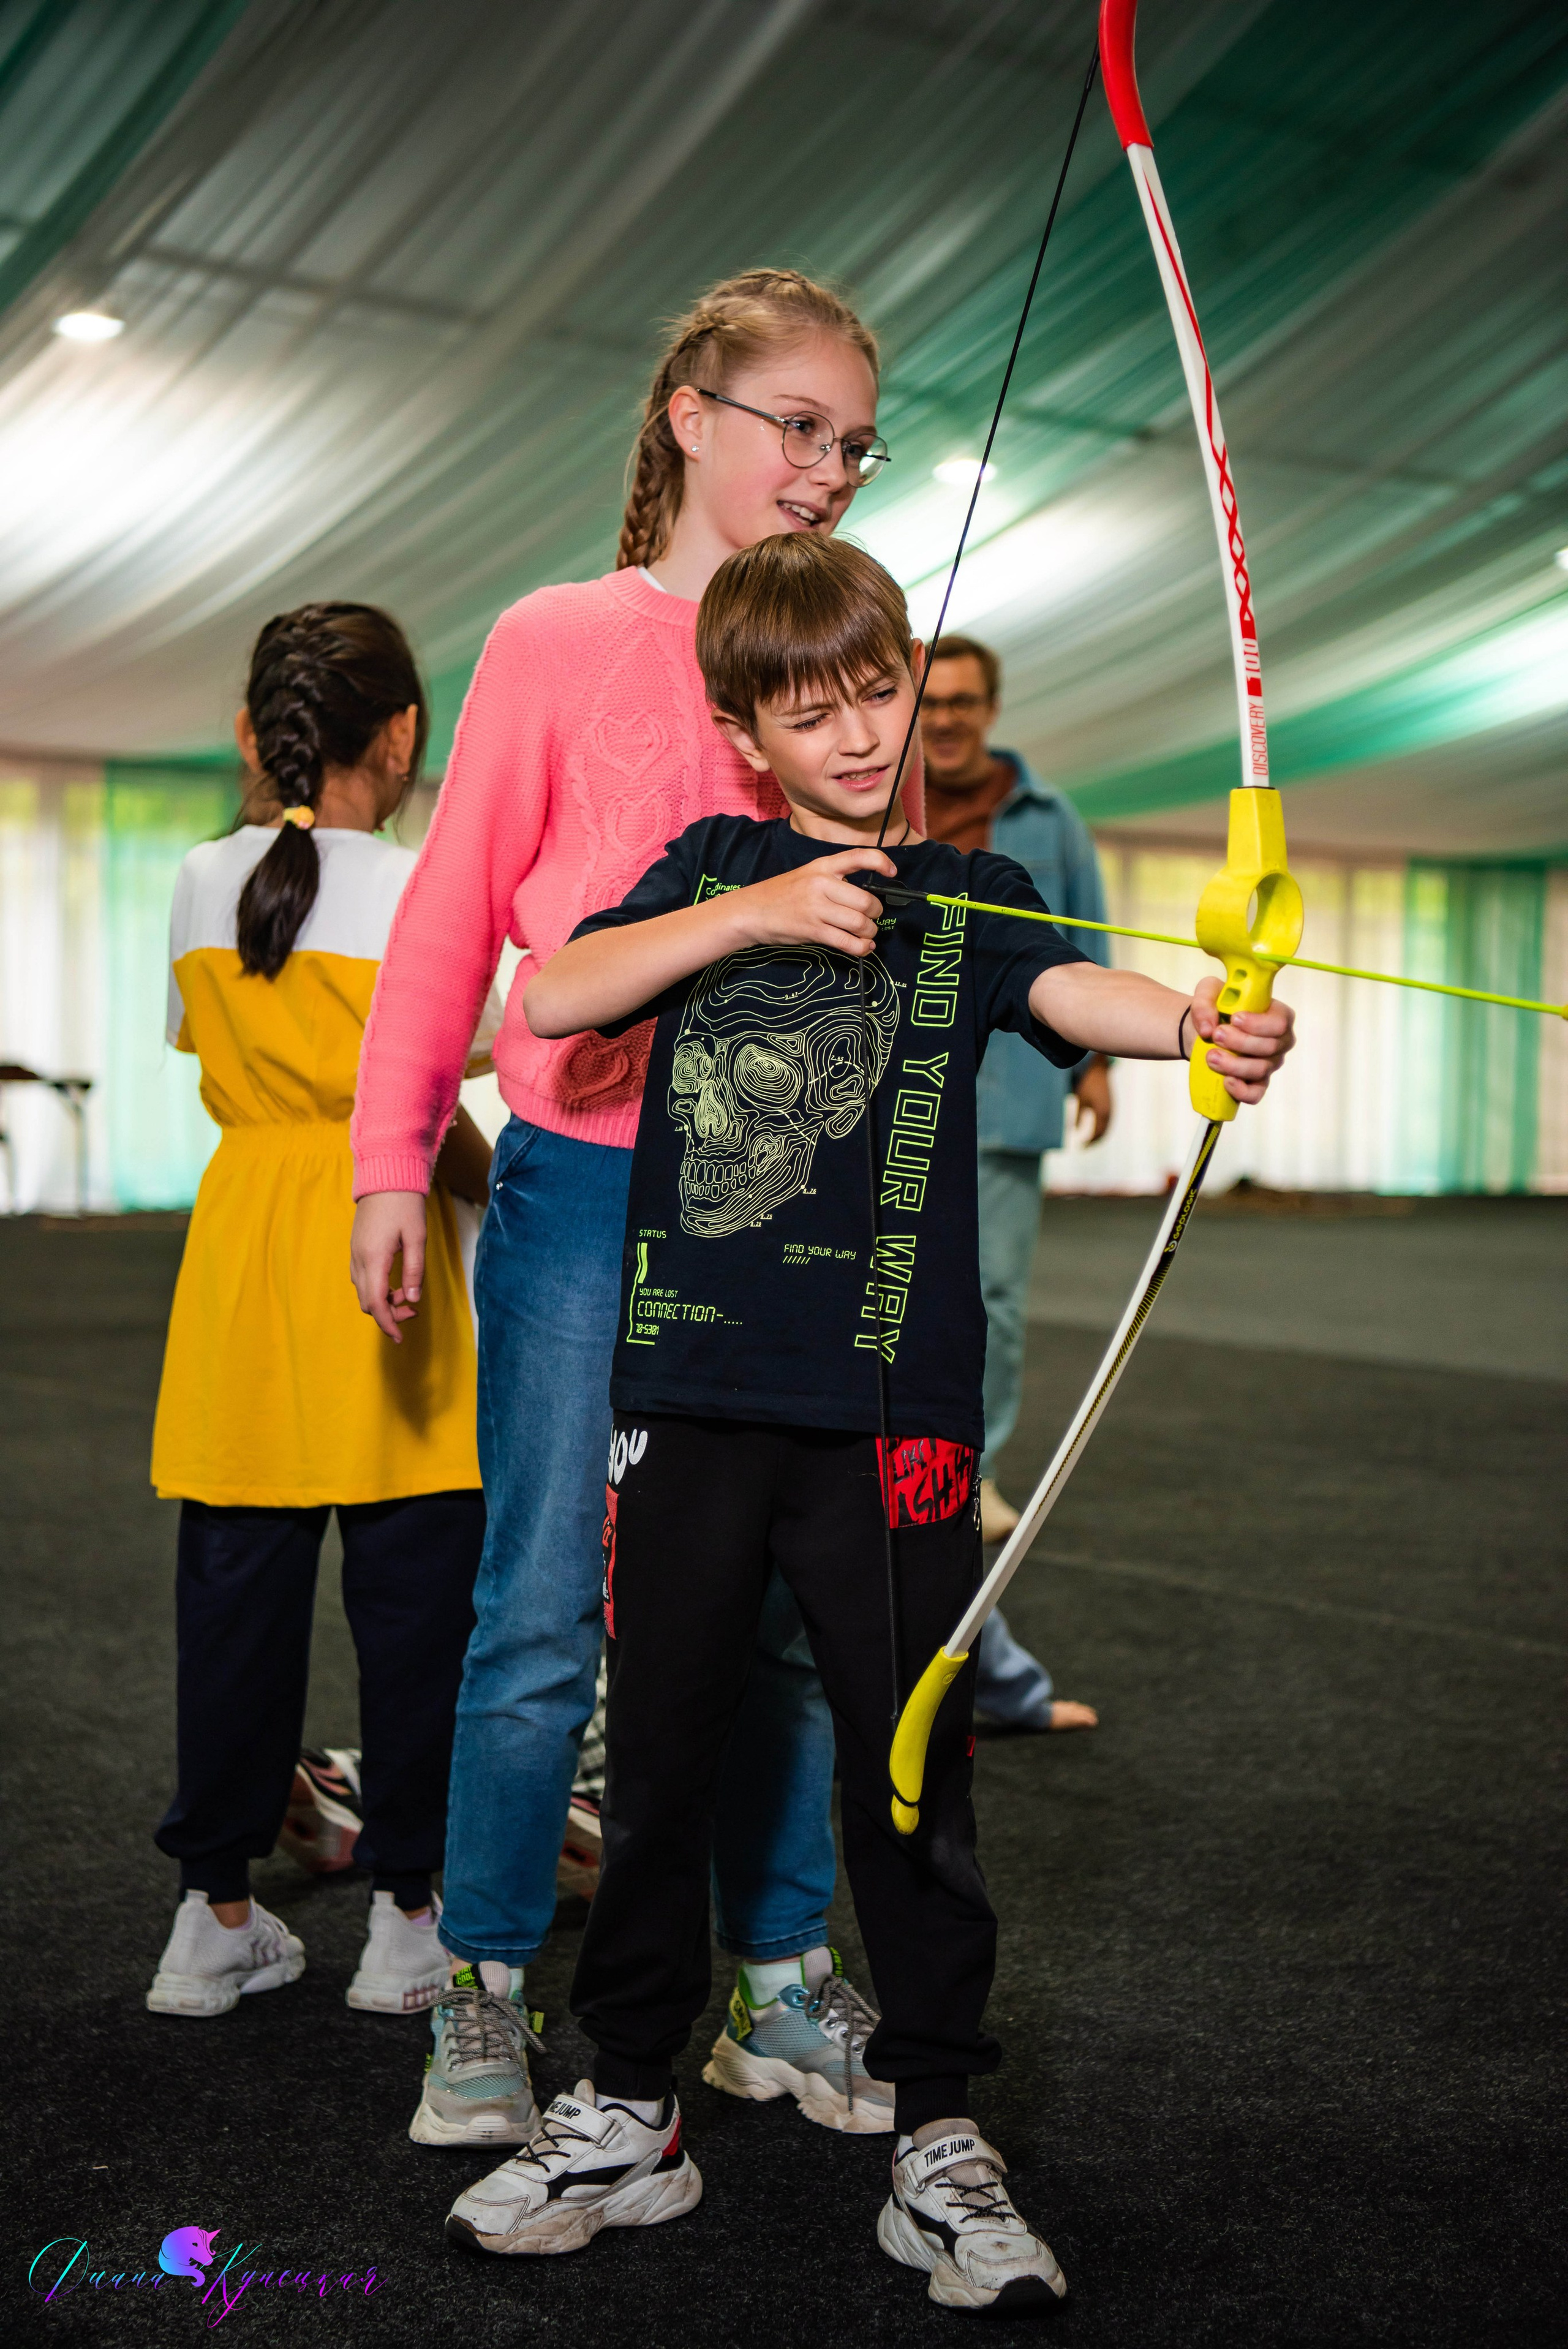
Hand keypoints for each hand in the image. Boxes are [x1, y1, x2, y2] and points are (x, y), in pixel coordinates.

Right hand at [350, 1190, 426, 1341]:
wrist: (385, 1176)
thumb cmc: (404, 1204)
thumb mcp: (416, 1237)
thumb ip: (414, 1271)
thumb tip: (412, 1300)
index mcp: (374, 1258)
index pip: (376, 1303)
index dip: (388, 1324)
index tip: (400, 1338)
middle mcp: (359, 1259)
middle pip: (367, 1302)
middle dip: (388, 1314)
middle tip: (412, 1311)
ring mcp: (354, 1253)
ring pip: (363, 1291)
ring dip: (382, 1301)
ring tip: (407, 1295)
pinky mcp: (356, 1248)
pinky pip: (361, 1278)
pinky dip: (376, 1288)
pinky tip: (395, 1282)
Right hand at [733, 847, 895, 959]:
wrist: (751, 911)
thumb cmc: (782, 894)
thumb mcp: (807, 875)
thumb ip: (834, 881)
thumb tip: (864, 897)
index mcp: (822, 866)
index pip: (858, 857)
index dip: (881, 862)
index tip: (892, 873)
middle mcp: (821, 884)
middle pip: (865, 900)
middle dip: (875, 913)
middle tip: (872, 918)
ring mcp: (816, 908)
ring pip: (859, 923)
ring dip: (870, 932)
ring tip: (867, 934)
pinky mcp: (812, 931)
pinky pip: (847, 942)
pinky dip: (861, 948)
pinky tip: (864, 947)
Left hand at [1070, 1055, 1111, 1142]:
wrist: (1100, 1070)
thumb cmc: (1088, 1084)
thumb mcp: (1080, 1099)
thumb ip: (1078, 1116)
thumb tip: (1074, 1130)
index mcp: (1101, 1113)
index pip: (1096, 1133)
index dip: (1089, 1141)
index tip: (1081, 1147)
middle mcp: (1109, 1113)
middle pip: (1103, 1133)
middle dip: (1094, 1141)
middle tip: (1084, 1147)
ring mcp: (1111, 1110)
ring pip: (1106, 1128)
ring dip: (1098, 1136)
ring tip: (1088, 1142)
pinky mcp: (1110, 1107)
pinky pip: (1107, 1122)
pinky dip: (1101, 1129)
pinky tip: (1094, 1131)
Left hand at [1190, 979, 1294, 1102]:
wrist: (1204, 1031)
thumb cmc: (1216, 1008)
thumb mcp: (1208, 992)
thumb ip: (1205, 1001)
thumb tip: (1207, 1028)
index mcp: (1278, 1016)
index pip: (1280, 1023)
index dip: (1258, 1023)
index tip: (1234, 1018)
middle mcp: (1279, 1042)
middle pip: (1270, 1047)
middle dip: (1240, 1042)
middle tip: (1216, 1034)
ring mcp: (1269, 1065)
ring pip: (1260, 1070)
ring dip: (1233, 1064)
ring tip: (1210, 1056)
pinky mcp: (1256, 1084)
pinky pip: (1255, 1094)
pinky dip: (1241, 1091)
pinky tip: (1226, 1081)